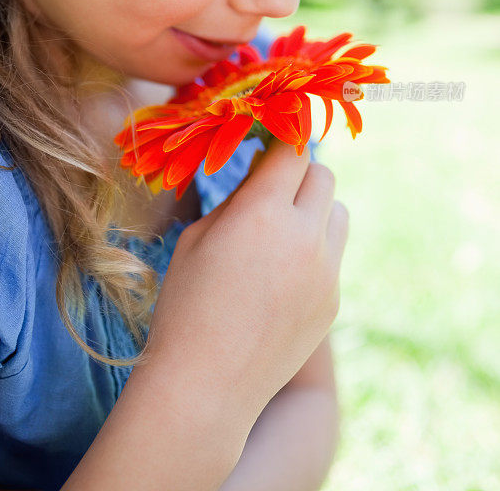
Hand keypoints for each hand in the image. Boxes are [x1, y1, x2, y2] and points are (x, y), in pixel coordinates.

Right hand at [144, 137, 348, 426]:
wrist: (207, 385)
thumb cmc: (186, 304)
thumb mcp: (197, 238)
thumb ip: (237, 200)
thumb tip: (263, 174)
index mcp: (263, 212)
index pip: (292, 150)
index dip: (281, 139)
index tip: (270, 142)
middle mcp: (305, 236)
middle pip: (324, 176)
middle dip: (299, 172)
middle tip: (274, 186)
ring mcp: (326, 272)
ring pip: (339, 213)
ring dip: (316, 208)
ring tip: (284, 229)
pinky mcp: (333, 301)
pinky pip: (334, 256)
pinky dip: (315, 251)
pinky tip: (282, 276)